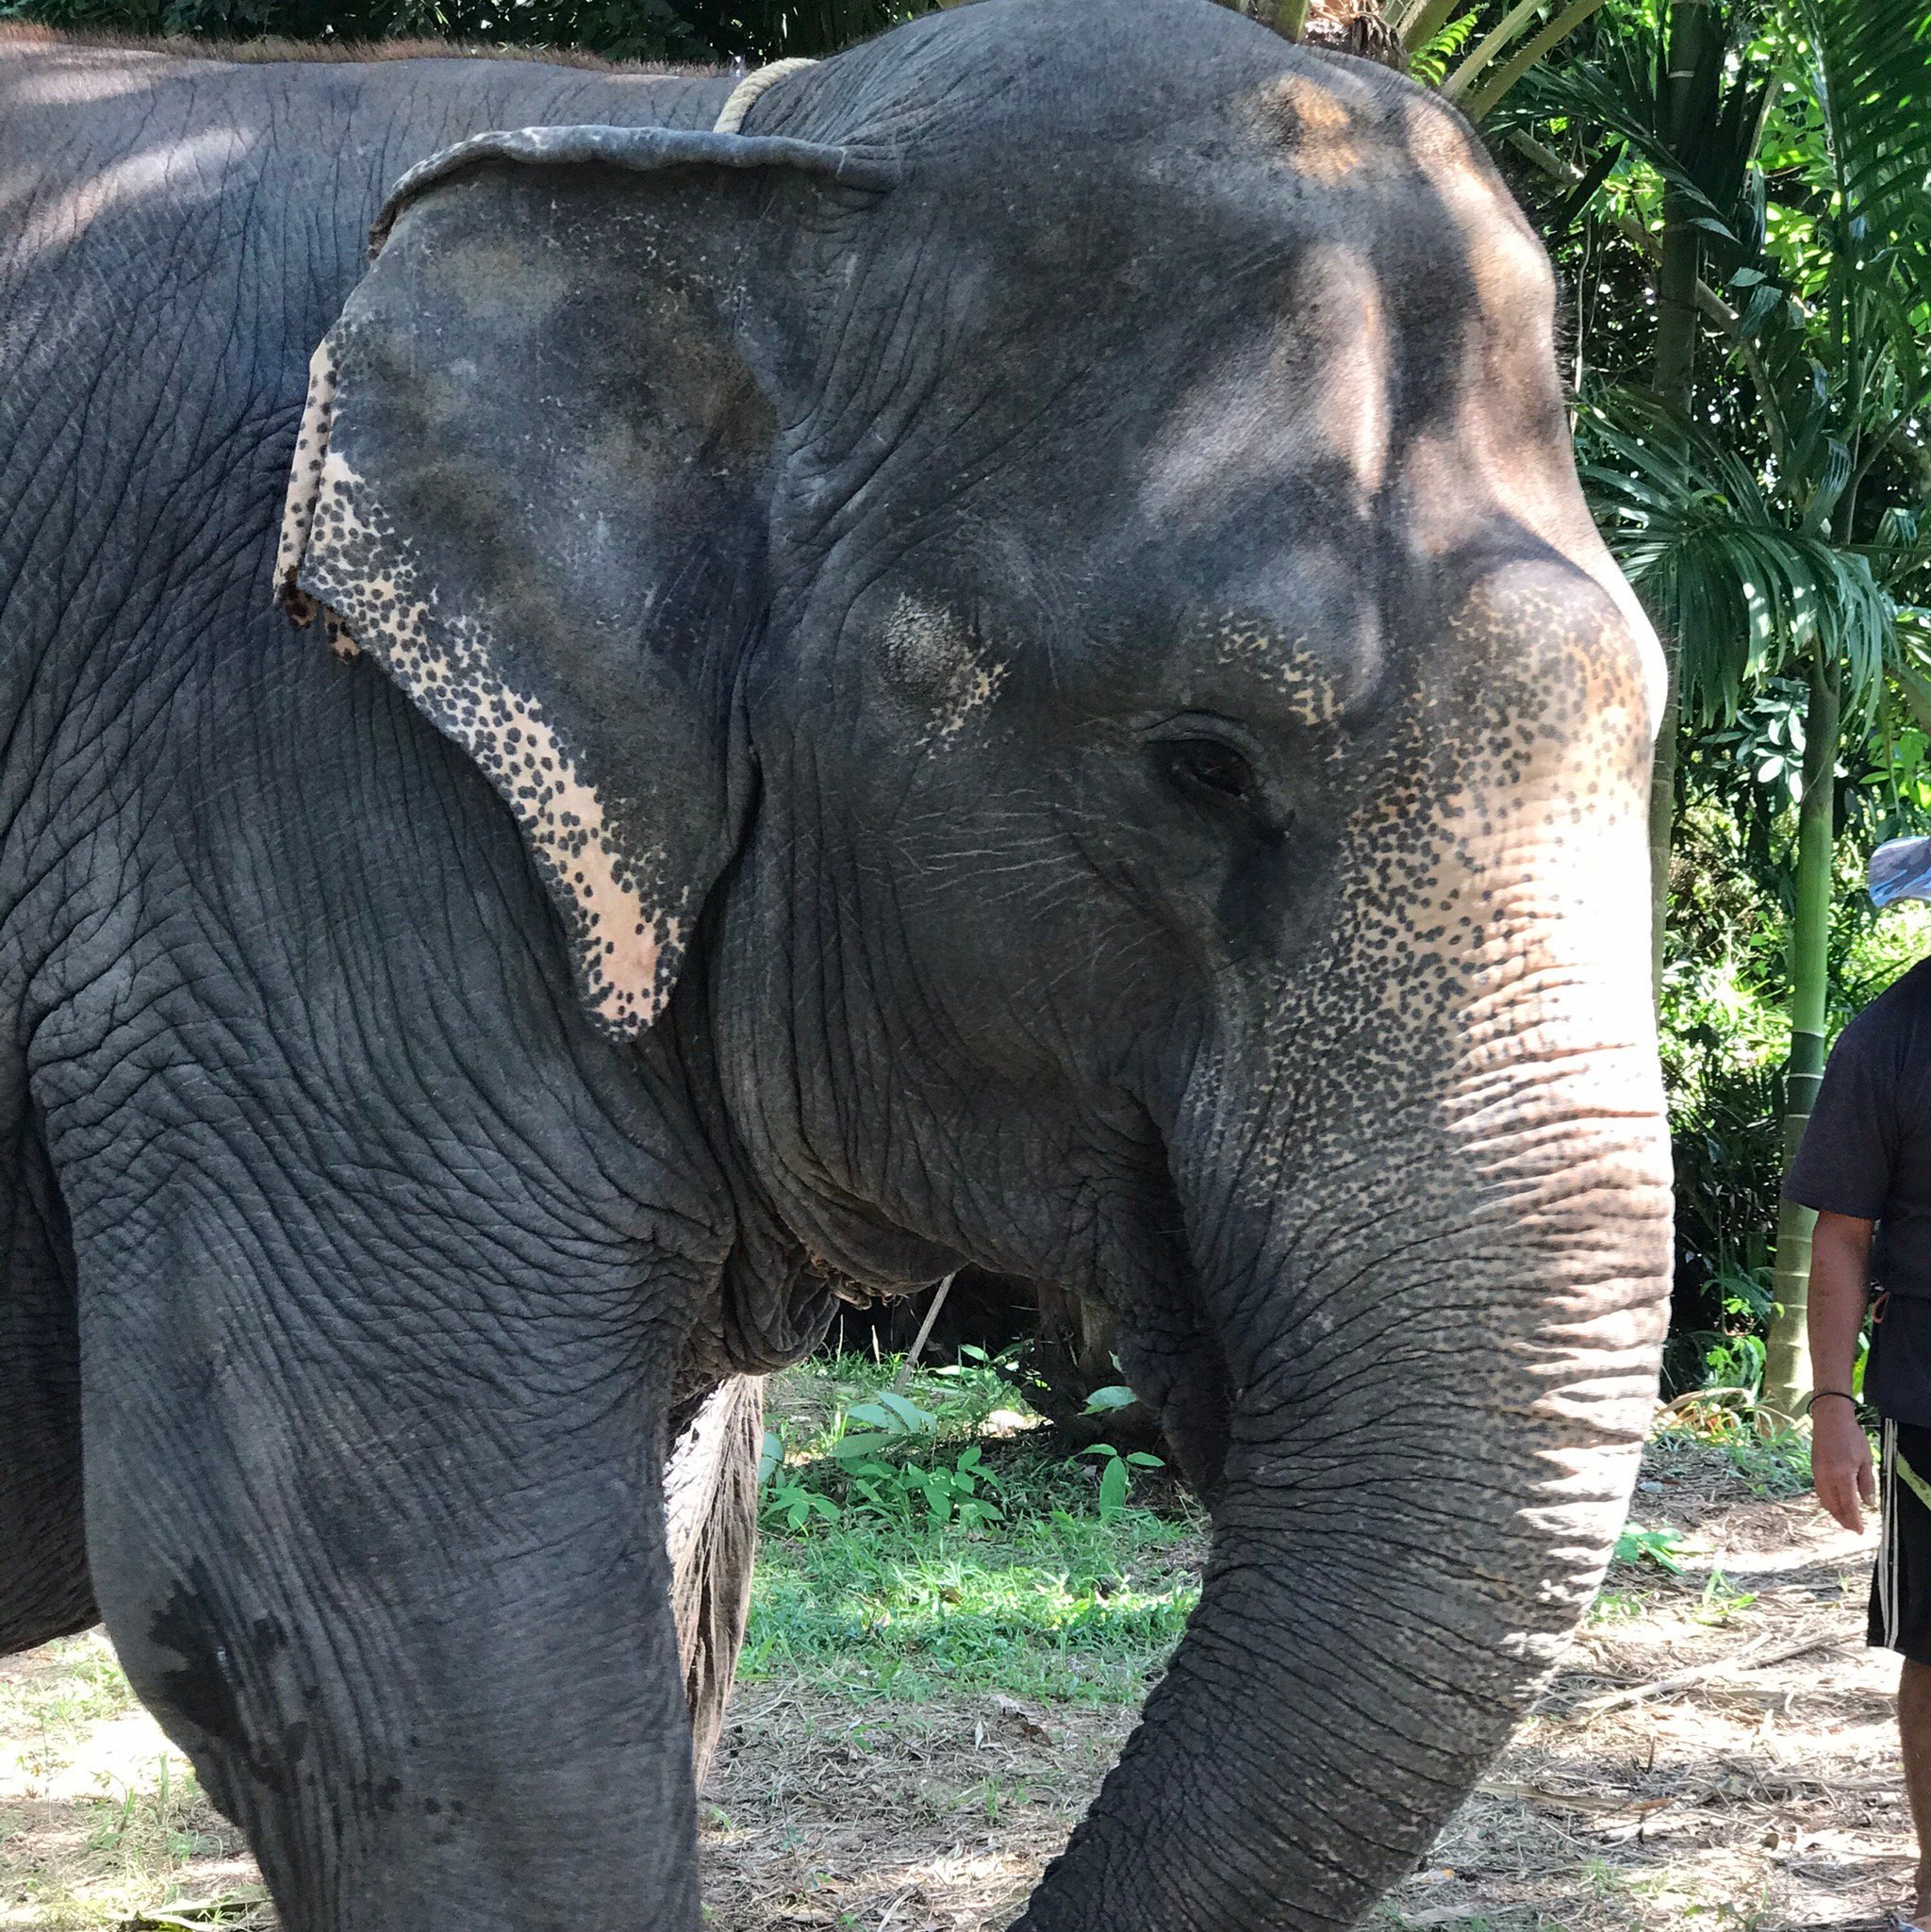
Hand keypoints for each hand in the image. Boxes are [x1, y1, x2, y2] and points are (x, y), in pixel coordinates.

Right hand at [1812, 1399, 1876, 1534]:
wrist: (1830, 1420)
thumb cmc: (1851, 1438)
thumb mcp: (1865, 1460)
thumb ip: (1866, 1483)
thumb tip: (1868, 1503)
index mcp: (1842, 1476)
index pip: (1848, 1505)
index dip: (1854, 1520)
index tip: (1860, 1530)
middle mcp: (1827, 1478)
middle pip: (1834, 1506)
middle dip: (1843, 1520)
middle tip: (1853, 1528)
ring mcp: (1818, 1474)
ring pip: (1824, 1500)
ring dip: (1834, 1513)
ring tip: (1844, 1519)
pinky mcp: (1814, 1469)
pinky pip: (1820, 1492)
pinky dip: (1827, 1502)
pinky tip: (1834, 1503)